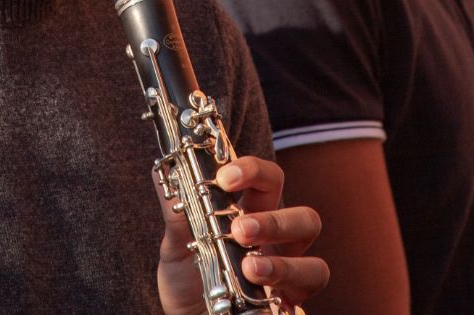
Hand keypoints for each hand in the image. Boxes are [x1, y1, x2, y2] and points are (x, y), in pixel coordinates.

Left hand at [156, 155, 328, 314]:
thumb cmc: (188, 277)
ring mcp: (287, 275)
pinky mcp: (288, 305)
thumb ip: (175, 214)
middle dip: (275, 222)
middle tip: (240, 231)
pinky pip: (306, 299)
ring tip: (249, 268)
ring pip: (315, 264)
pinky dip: (288, 292)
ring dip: (284, 265)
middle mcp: (277, 242)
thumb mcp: (176, 245)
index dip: (253, 171)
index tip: (224, 178)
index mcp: (254, 215)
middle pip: (306, 218)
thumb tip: (158, 173)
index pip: (268, 180)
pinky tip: (266, 297)